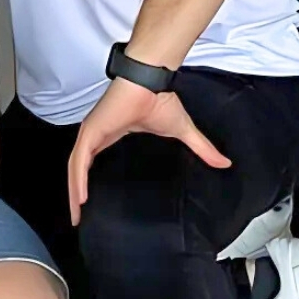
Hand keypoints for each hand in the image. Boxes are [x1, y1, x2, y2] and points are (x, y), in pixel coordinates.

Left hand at [66, 79, 229, 224]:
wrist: (151, 80)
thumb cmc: (160, 99)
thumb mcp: (181, 131)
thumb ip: (200, 148)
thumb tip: (224, 162)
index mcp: (110, 134)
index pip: (91, 162)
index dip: (86, 182)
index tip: (87, 204)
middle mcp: (96, 134)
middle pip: (78, 170)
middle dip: (76, 194)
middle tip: (77, 219)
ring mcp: (92, 132)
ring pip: (75, 168)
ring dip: (74, 192)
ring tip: (76, 216)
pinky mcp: (92, 130)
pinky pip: (79, 159)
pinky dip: (78, 179)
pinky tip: (80, 198)